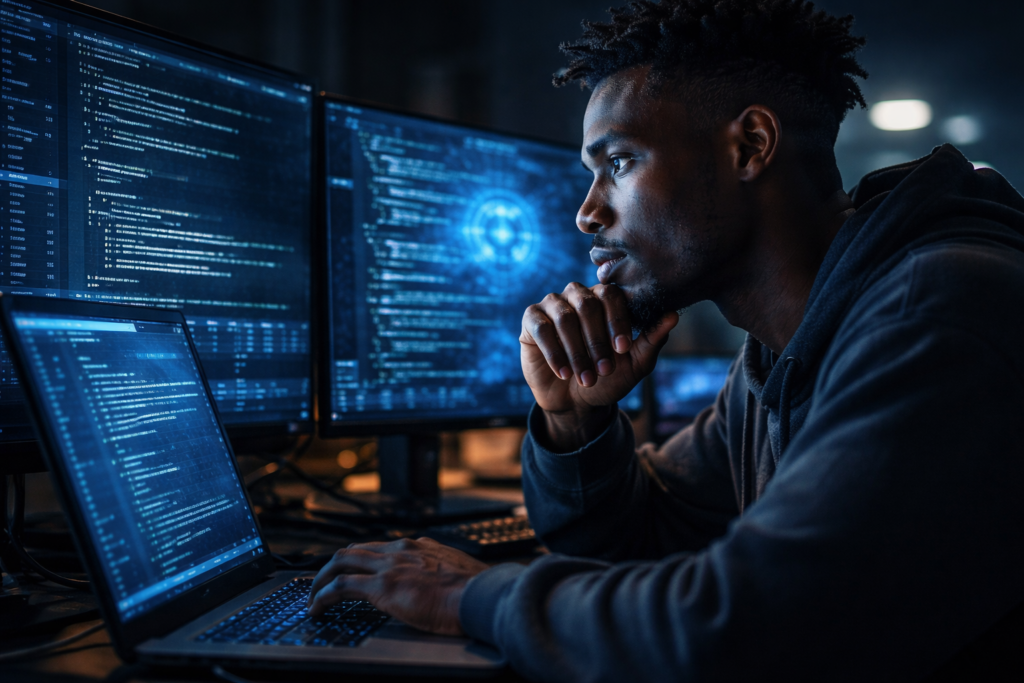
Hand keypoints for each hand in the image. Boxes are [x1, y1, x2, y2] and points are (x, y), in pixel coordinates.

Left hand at [306, 537, 489, 635]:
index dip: (360, 560)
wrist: (481, 597)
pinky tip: (316, 607)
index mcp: (420, 547)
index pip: (379, 547)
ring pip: (342, 562)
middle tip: (322, 582)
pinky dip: (323, 595)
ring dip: (322, 579)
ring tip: (313, 596)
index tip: (351, 570)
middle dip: (334, 565)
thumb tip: (444, 586)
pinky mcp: (382, 586)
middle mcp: (402, 550)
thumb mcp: (459, 574)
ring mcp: (390, 566)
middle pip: (355, 550)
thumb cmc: (477, 593)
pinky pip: (341, 587)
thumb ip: (443, 574)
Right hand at [520, 282, 677, 449]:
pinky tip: (565, 373)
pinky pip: (541, 328)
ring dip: (577, 351)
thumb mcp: (635, 364)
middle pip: (587, 304)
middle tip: (603, 369)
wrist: (577, 402)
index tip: (622, 349)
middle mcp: (578, 295)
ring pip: (564, 316)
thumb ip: (652, 339)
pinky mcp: (531, 320)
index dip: (617, 320)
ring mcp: (553, 305)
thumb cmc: (608, 378)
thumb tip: (673, 315)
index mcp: (604, 299)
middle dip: (596, 340)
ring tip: (585, 378)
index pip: (611, 295)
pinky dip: (555, 353)